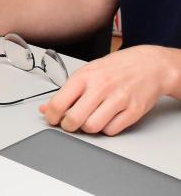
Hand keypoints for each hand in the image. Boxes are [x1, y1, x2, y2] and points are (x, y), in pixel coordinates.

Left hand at [39, 45, 180, 135]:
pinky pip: (112, 130)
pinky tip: (105, 120)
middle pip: (75, 119)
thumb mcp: (87, 72)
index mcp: (85, 76)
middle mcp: (101, 87)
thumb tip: (46, 108)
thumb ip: (67, 91)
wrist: (149, 65)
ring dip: (87, 129)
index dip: (51, 116)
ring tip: (87, 121)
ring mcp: (119, 99)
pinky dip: (106, 129)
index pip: (59, 102)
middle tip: (68, 124)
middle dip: (67, 126)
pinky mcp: (134, 111)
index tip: (51, 119)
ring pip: (93, 127)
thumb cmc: (115, 68)